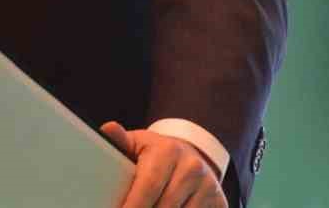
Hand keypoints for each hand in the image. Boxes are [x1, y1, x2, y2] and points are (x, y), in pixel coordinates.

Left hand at [100, 121, 226, 207]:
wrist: (192, 158)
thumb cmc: (157, 155)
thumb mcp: (139, 145)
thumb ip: (121, 142)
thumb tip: (108, 129)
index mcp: (169, 151)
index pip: (148, 186)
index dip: (132, 206)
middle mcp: (192, 168)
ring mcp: (209, 187)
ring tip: (152, 207)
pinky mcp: (220, 204)